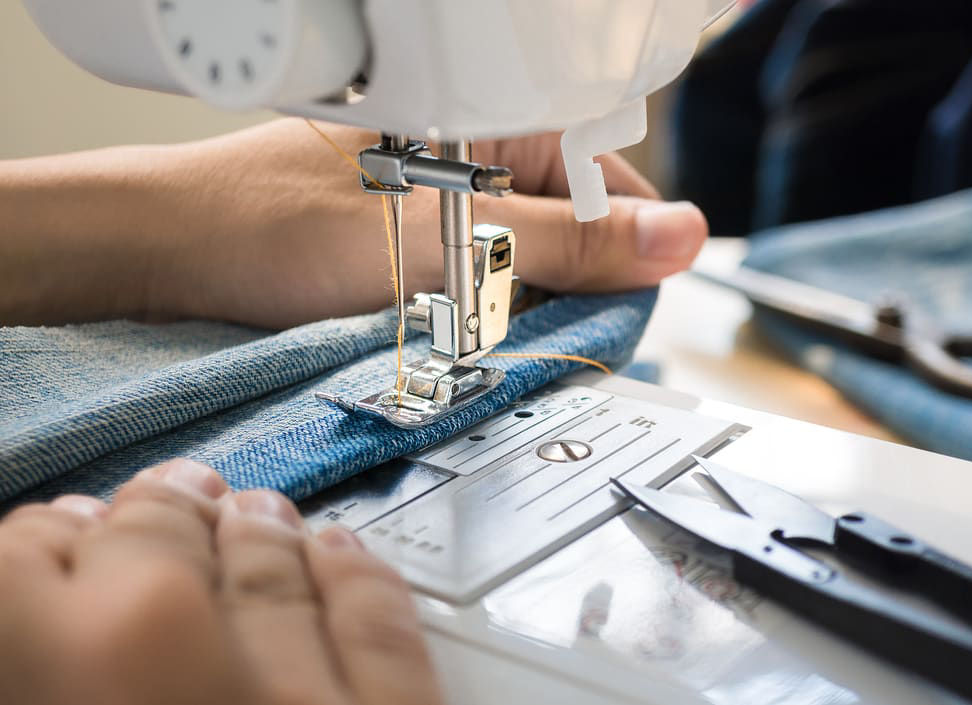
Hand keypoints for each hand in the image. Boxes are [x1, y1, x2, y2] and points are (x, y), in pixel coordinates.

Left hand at [0, 118, 705, 327]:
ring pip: (531, 267)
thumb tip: (680, 236)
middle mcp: (479, 158)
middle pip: (577, 232)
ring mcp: (448, 204)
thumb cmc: (274, 226)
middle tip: (515, 327)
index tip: (610, 312)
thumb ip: (565, 244)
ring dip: (516, 311)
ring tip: (463, 329)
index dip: (622, 251)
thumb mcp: (439, 241)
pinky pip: (484, 285)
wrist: (166, 256)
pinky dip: (479, 319)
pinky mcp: (420, 247)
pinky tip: (444, 333)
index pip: (613, 184)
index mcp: (496, 124)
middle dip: (563, 290)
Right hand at [0, 460, 441, 704]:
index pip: (21, 569)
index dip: (40, 545)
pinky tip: (341, 551)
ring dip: (255, 532)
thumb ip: (47, 669)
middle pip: (153, 548)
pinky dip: (354, 577)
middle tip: (159, 495)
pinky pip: (376, 629)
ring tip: (252, 506)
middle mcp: (175, 676)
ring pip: (268, 574)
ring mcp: (300, 703)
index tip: (55, 536)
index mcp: (64, 678)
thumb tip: (56, 631)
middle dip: (153, 515)